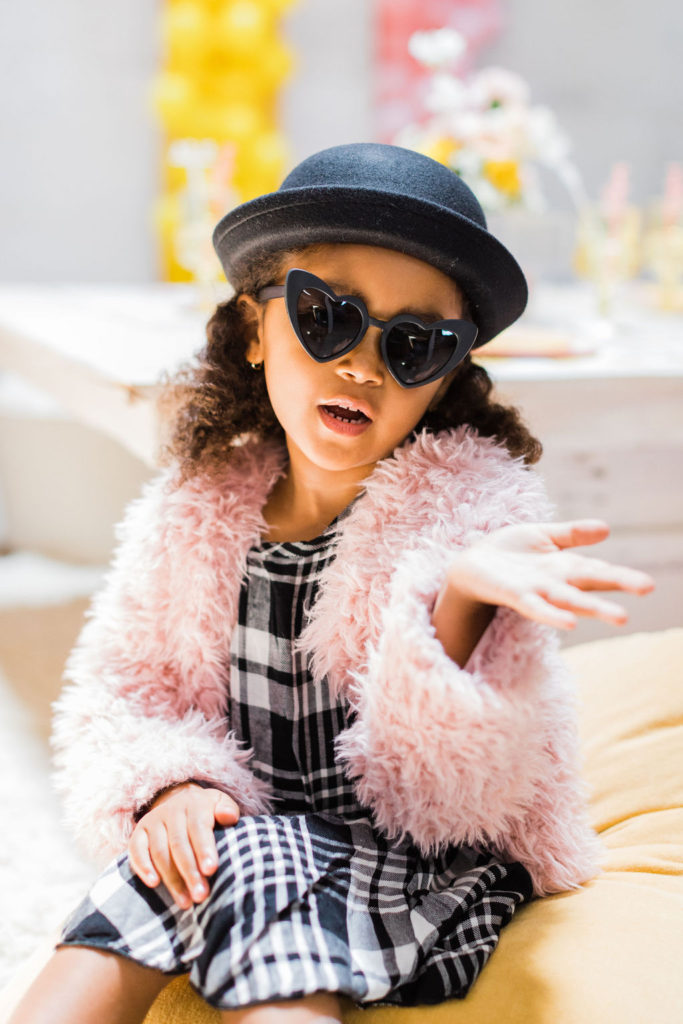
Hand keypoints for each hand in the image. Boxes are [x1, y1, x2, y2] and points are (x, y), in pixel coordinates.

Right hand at [128, 781, 239, 908]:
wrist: (179, 801)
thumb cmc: (206, 812)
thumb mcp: (219, 804)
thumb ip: (227, 810)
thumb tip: (229, 816)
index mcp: (194, 805)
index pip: (199, 828)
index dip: (204, 850)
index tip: (211, 870)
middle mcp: (171, 812)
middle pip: (179, 844)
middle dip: (190, 872)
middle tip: (201, 895)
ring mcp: (153, 822)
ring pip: (160, 852)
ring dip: (172, 879)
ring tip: (185, 902)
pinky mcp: (138, 833)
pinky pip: (136, 851)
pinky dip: (143, 867)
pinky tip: (154, 884)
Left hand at [447, 519, 654, 629]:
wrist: (469, 565)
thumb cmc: (508, 553)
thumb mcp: (542, 536)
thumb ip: (572, 534)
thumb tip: (607, 529)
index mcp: (565, 567)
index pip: (598, 571)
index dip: (622, 577)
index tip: (648, 585)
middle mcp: (555, 582)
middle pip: (590, 585)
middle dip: (618, 588)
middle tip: (647, 590)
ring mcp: (536, 591)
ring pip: (569, 600)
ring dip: (593, 608)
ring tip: (620, 617)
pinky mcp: (514, 595)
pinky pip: (535, 607)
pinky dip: (552, 615)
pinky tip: (569, 623)